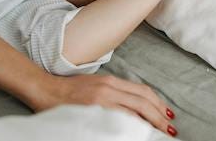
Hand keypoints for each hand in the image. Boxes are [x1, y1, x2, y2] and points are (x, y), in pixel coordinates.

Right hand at [33, 74, 177, 136]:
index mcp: (110, 81)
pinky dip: (132, 127)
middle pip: (142, 102)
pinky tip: (138, 133)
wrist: (45, 90)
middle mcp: (108, 88)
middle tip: (170, 129)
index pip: (142, 91)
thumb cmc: (69, 89)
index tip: (167, 115)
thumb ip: (113, 92)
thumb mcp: (95, 85)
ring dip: (150, 123)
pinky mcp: (93, 111)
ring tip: (161, 134)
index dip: (158, 103)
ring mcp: (101, 100)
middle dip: (159, 116)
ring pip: (134, 112)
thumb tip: (134, 107)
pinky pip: (118, 120)